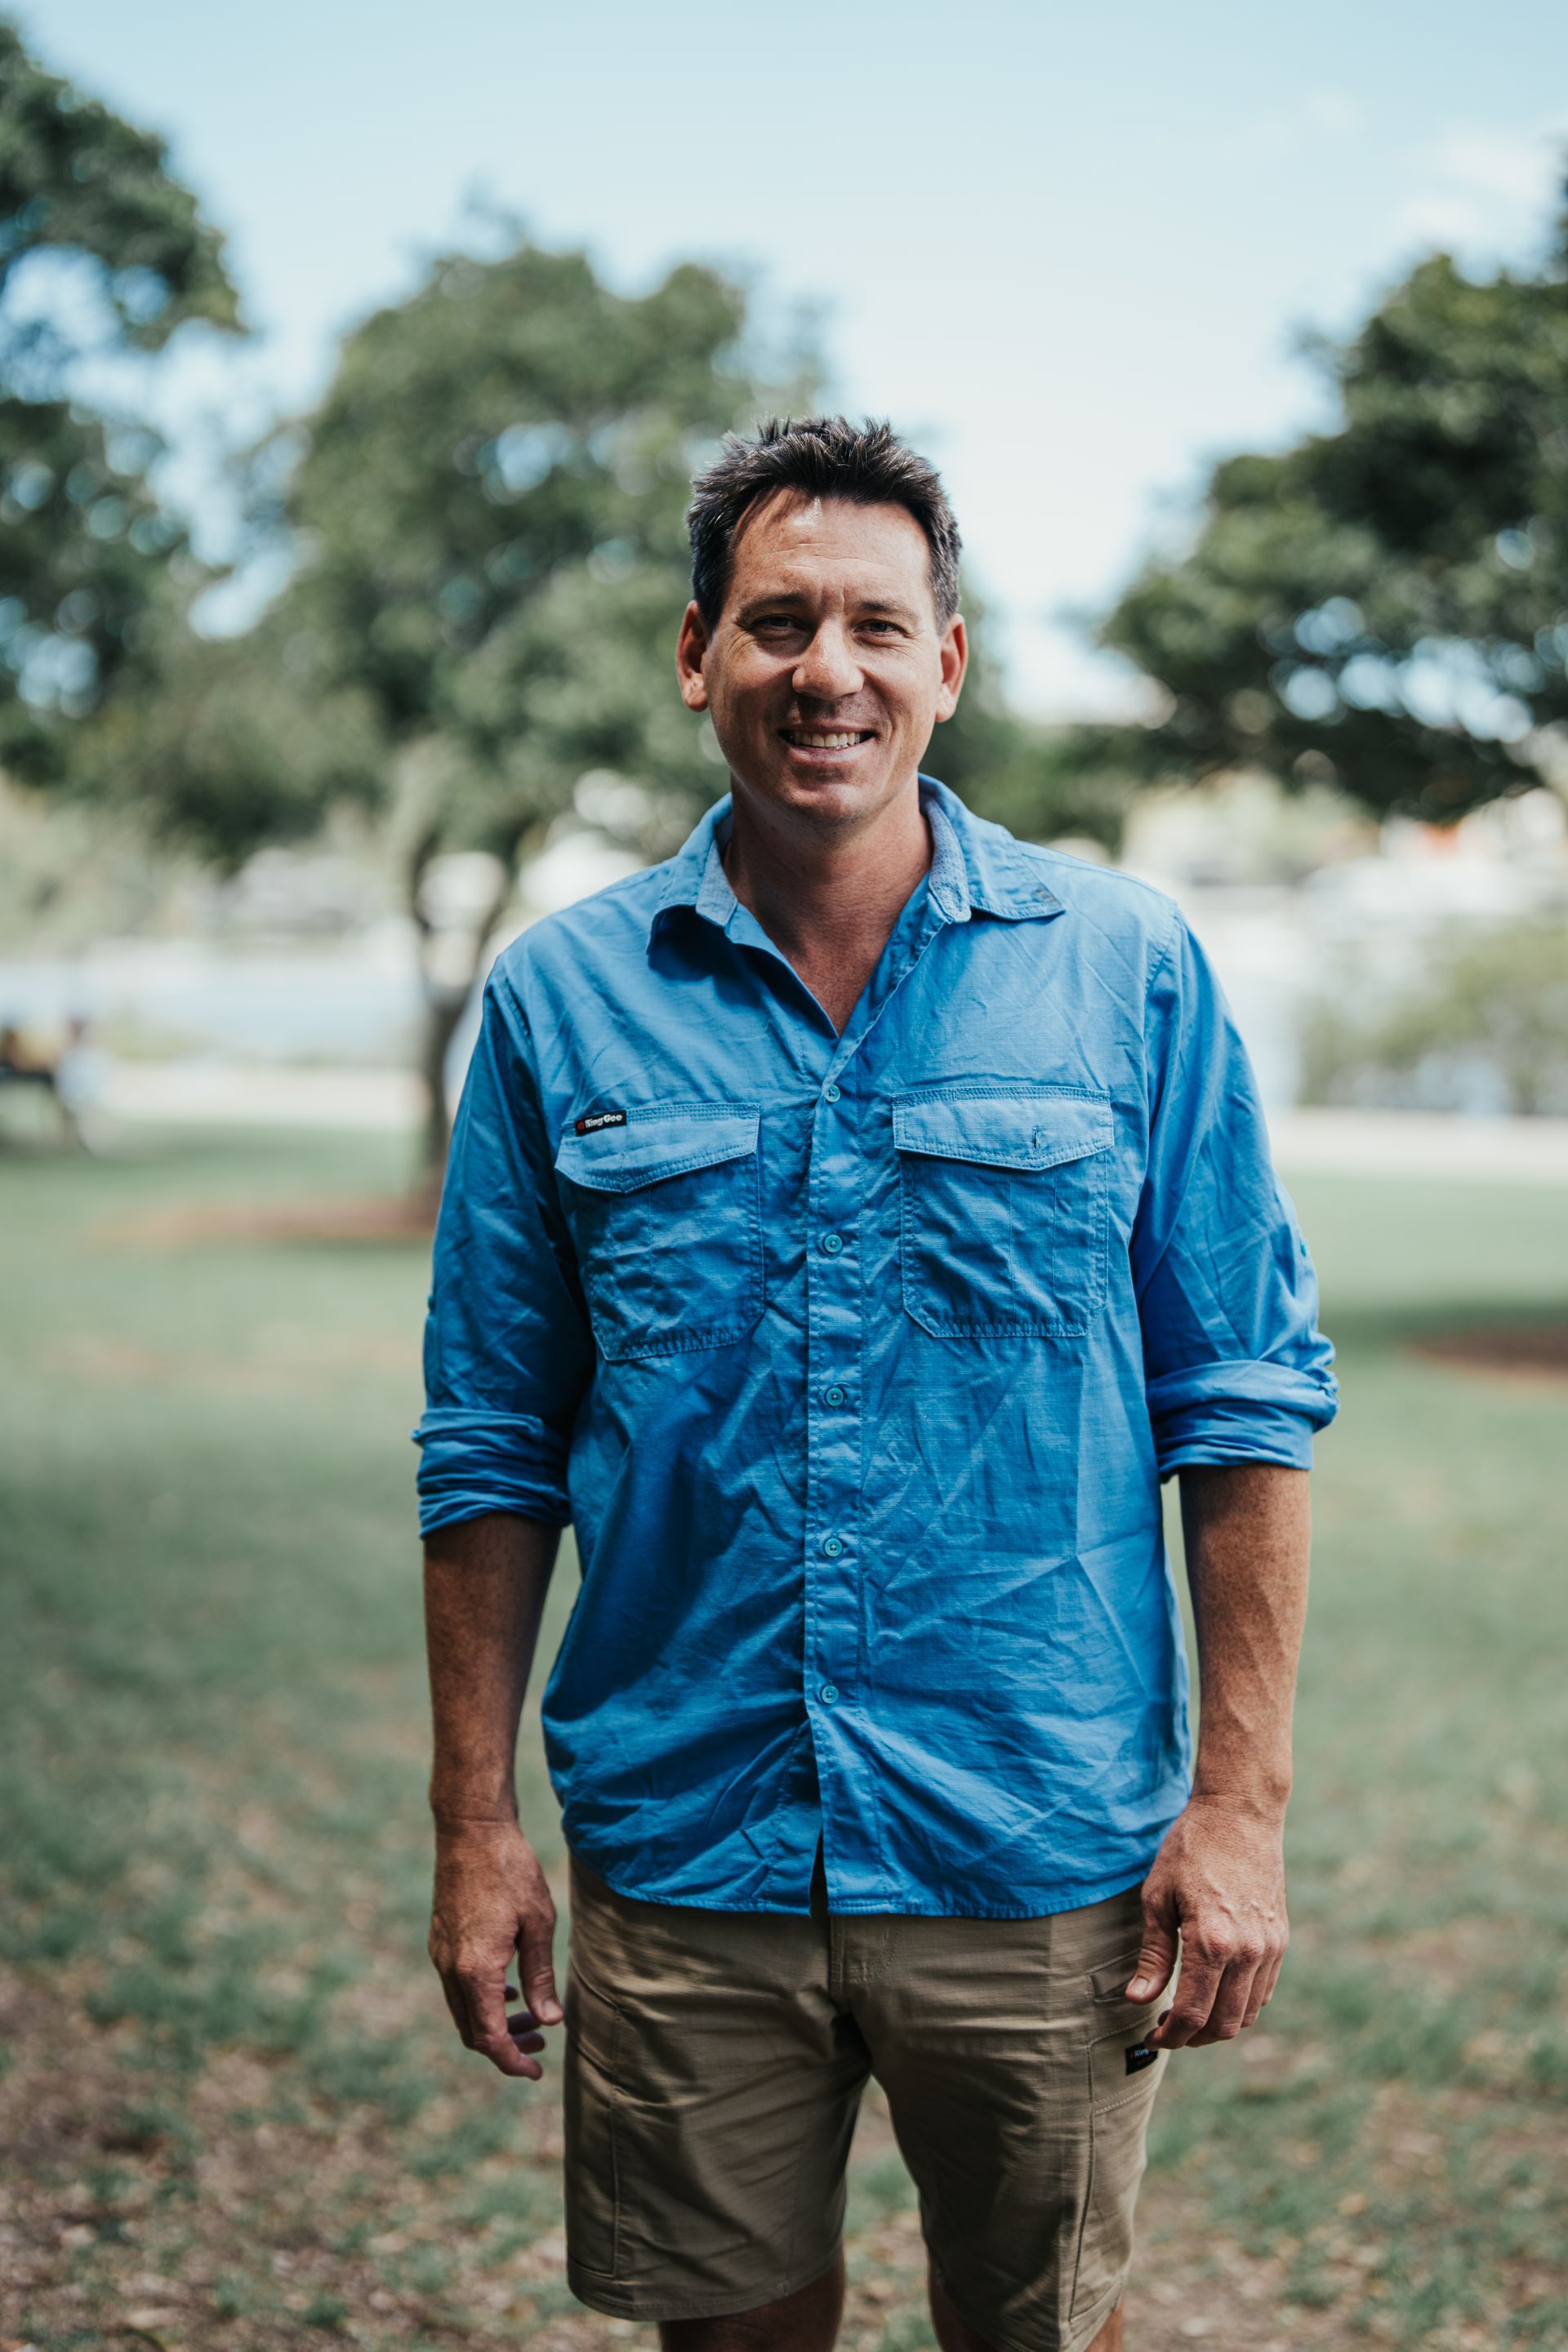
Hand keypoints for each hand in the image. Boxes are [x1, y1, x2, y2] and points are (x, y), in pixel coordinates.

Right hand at [428, 1817, 562, 2078]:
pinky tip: (509, 1986)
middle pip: (472, 2032)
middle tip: (540, 2042)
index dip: (512, 2062)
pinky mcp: (440, 1940)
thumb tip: (549, 2022)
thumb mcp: (538, 1924)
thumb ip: (541, 1977)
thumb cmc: (511, 1871)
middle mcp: (451, 1969)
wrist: (471, 1830)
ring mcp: (440, 1954)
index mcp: (476, 1970)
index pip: (490, 2039)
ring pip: (462, 2011)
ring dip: (492, 2023)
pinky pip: (456, 1987)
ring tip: (529, 2017)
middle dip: (505, 2046)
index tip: (535, 2072)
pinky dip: (480, 1999)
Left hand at [1125, 1795, 1287, 2047]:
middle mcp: (1248, 1952)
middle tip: (1167, 2030)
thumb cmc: (1191, 1849)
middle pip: (1224, 2024)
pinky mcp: (1280, 1940)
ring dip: (1217, 2026)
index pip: (1193, 2014)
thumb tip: (1138, 2000)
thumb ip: (1153, 1954)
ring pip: (1248, 2014)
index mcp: (1211, 1942)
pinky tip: (1215, 1993)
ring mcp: (1270, 1948)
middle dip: (1192, 2038)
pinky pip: (1263, 1992)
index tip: (1152, 2037)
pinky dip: (1240, 2005)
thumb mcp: (1158, 1896)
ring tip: (1188, 2015)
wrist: (1240, 1814)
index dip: (1170, 2036)